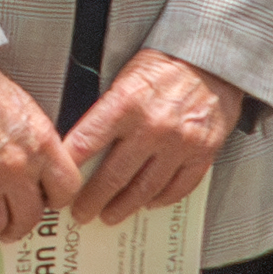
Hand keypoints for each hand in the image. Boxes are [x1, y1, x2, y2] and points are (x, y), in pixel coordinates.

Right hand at [0, 56, 77, 246]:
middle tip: (14, 226)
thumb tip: (40, 169)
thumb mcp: (27, 111)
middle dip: (22, 225)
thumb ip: (38, 144)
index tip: (48, 202)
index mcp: (40, 146)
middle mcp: (16, 168)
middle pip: (29, 216)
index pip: (66, 189)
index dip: (57, 200)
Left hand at [55, 49, 242, 223]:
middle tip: (82, 212)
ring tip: (111, 214)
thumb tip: (81, 149)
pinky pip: (178, 188)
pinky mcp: (203, 153)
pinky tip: (149, 202)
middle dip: (92, 200)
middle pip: (113, 177)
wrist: (212, 60)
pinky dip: (161, 199)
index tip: (59, 184)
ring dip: (124, 207)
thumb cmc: (166, 65)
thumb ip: (105, 114)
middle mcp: (152, 127)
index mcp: (126, 103)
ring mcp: (179, 144)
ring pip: (145, 190)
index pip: (86, 144)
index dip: (68, 170)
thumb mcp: (124, 78)